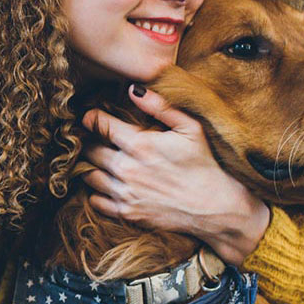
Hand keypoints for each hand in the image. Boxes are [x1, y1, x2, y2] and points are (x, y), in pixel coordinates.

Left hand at [78, 83, 269, 265]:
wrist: (214, 207)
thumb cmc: (203, 164)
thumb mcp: (190, 128)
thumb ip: (160, 106)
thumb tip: (133, 89)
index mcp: (140, 144)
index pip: (99, 124)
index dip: (91, 118)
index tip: (91, 117)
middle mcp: (127, 168)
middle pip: (89, 149)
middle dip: (89, 141)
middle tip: (94, 138)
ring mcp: (125, 192)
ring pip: (88, 174)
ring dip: (90, 165)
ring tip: (99, 160)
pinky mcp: (126, 213)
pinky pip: (96, 200)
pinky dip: (96, 192)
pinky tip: (107, 184)